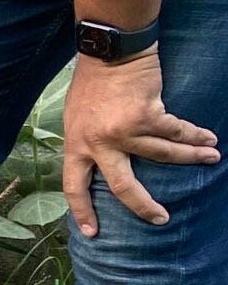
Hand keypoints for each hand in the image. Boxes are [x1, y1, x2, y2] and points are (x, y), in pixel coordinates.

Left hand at [61, 49, 218, 235]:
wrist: (109, 52)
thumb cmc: (92, 83)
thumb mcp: (76, 116)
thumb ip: (88, 140)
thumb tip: (99, 160)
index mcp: (76, 143)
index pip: (73, 185)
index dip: (82, 210)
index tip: (93, 233)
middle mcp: (98, 142)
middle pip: (122, 186)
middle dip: (143, 206)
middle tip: (160, 219)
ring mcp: (124, 131)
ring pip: (163, 157)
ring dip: (191, 158)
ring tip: (211, 158)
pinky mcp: (148, 117)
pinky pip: (177, 132)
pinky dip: (195, 136)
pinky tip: (208, 138)